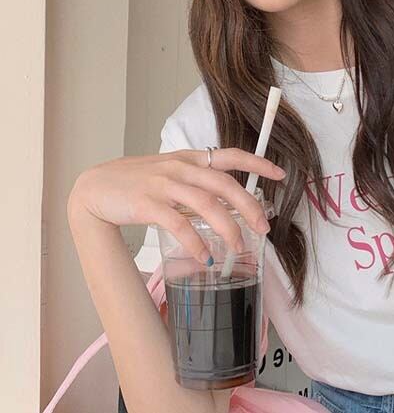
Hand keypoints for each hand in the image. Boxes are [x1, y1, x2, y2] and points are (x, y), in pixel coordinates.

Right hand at [68, 148, 286, 264]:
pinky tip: (204, 257)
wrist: (95, 187)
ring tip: (237, 248)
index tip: (279, 174)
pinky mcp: (147, 204)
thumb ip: (197, 180)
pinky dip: (195, 242)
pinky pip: (178, 224)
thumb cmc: (136, 181)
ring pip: (206, 204)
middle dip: (249, 206)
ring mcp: (164, 184)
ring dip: (227, 228)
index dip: (257, 163)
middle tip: (264, 227)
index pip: (230, 155)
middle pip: (224, 184)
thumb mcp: (170, 171)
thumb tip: (228, 201)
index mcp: (190, 158)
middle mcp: (181, 167)